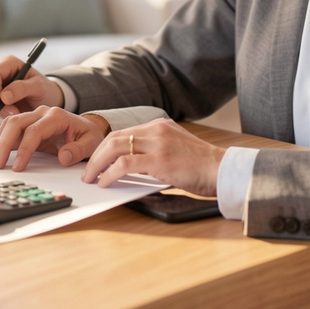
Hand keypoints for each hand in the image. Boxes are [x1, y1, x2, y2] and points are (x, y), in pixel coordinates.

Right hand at [0, 55, 64, 116]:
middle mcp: (0, 73)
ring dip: (0, 111)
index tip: (4, 103)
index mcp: (8, 64)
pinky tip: (14, 114)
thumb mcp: (39, 87)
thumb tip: (4, 96)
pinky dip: (0, 114)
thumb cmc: (45, 89)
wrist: (48, 100)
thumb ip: (22, 88)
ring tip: (18, 113)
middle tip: (14, 113)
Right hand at [0, 106, 109, 170]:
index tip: (18, 167)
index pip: (34, 131)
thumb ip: (78, 150)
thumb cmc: (88, 136)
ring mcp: (32, 115)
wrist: (87, 128)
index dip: (24, 149)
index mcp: (56, 116)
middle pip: (16, 123)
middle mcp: (42, 112)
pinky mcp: (26, 123)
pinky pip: (6, 127)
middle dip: (3, 144)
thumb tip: (63, 156)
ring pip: (8, 123)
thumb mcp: (90, 143)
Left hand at [82, 119, 224, 197]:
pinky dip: (110, 174)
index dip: (104, 147)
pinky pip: (124, 164)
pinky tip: (105, 182)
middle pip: (114, 138)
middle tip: (87, 171)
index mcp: (160, 125)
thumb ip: (154, 152)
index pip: (123, 132)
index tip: (95, 161)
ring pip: (115, 148)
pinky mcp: (159, 160)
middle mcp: (157, 130)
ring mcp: (158, 143)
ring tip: (91, 178)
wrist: (222, 170)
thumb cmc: (201, 166)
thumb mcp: (175, 149)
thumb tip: (128, 167)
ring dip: (97, 164)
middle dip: (95, 155)